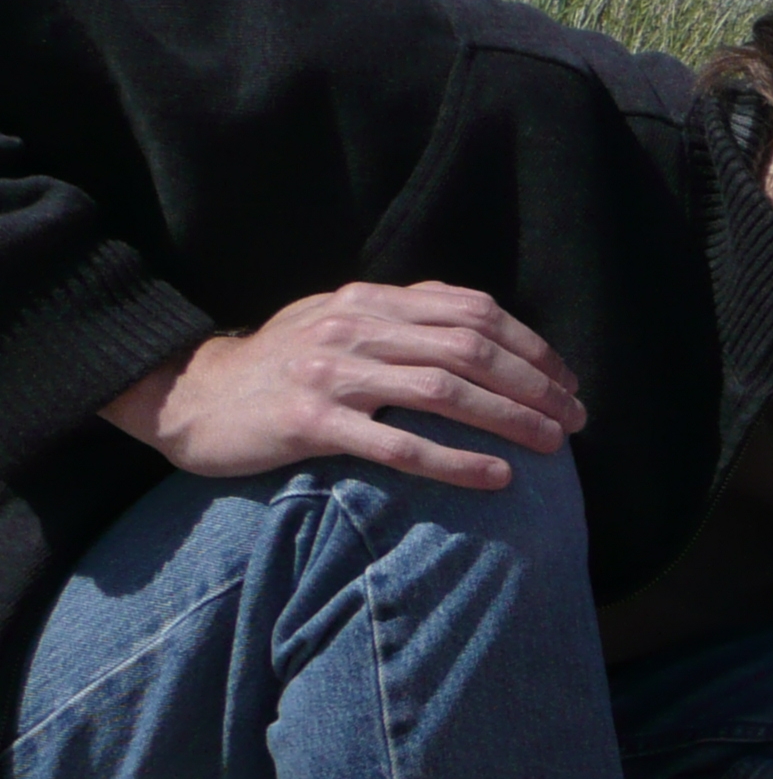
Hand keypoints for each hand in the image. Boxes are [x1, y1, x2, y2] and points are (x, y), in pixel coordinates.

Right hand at [100, 281, 585, 490]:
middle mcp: (355, 328)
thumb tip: (480, 330)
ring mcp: (332, 374)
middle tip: (577, 419)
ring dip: (510, 420)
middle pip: (470, 350)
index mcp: (370, 300)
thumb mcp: (337, 321)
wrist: (190, 393)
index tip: (567, 381)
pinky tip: (497, 477)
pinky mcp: (311, 423)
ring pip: (444, 392)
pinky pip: (398, 445)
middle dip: (535, 385)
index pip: (471, 312)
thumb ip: (400, 319)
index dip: (530, 346)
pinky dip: (455, 461)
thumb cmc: (278, 365)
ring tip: (555, 446)